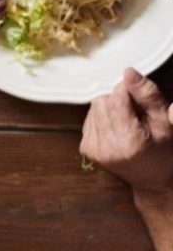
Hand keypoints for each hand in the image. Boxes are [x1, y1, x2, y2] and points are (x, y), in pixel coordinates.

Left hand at [81, 69, 172, 200]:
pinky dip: (102, 119)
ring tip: (127, 123)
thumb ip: (148, 95)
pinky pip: (89, 119)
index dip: (128, 91)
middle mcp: (108, 147)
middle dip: (119, 100)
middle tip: (136, 114)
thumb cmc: (164, 150)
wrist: (153, 179)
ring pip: (94, 108)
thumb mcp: (165, 121)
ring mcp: (94, 150)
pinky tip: (117, 129)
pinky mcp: (86, 149)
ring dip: (110, 109)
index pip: (117, 98)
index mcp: (129, 140)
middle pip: (103, 101)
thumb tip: (128, 72)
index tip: (139, 98)